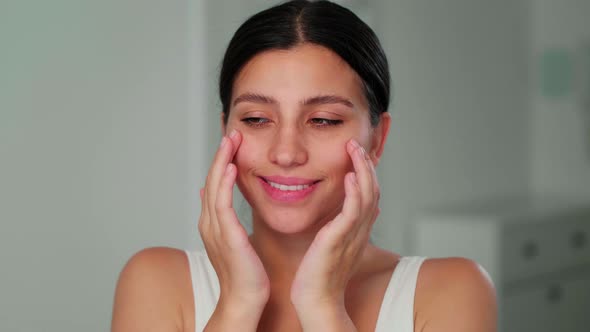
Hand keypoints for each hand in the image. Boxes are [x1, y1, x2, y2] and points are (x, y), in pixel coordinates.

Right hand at [199, 130, 269, 314]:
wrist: (244, 298)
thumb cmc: (245, 272)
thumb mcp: (231, 238)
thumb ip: (223, 215)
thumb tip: (211, 192)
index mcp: (212, 222)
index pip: (214, 184)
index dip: (222, 162)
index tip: (233, 143)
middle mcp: (209, 222)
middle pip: (211, 180)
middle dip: (221, 155)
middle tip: (231, 133)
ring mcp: (215, 228)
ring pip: (214, 187)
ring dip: (222, 162)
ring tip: (231, 141)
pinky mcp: (227, 235)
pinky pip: (222, 204)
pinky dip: (225, 184)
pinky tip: (232, 168)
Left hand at [290, 139, 380, 316]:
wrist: (316, 300)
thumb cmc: (320, 275)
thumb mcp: (337, 246)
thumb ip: (346, 227)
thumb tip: (359, 213)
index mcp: (357, 230)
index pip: (369, 195)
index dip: (366, 172)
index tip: (356, 153)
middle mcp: (360, 230)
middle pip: (373, 190)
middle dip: (366, 165)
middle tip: (355, 143)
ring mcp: (352, 235)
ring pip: (367, 196)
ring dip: (362, 170)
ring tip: (354, 149)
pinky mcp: (339, 240)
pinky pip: (352, 212)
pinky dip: (354, 192)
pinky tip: (350, 176)